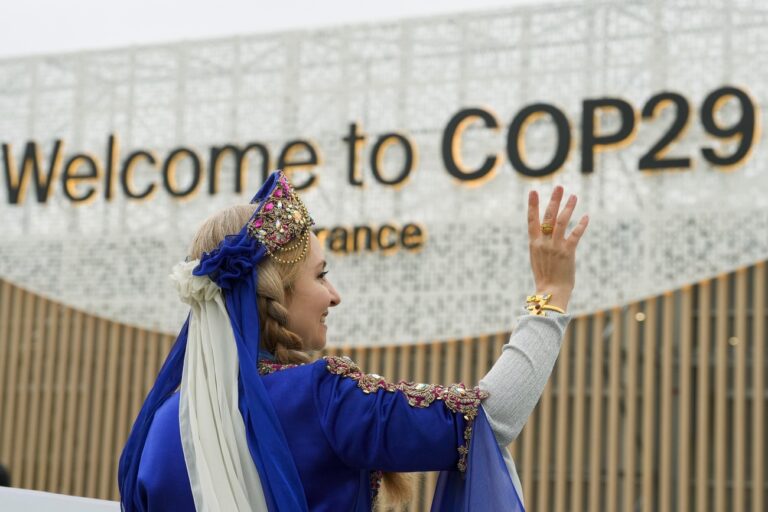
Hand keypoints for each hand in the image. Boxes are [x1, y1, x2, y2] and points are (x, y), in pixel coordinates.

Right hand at [527, 186, 588, 310]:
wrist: (552, 291)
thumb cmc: (545, 276)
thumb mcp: (537, 258)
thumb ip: (540, 243)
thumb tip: (546, 230)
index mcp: (534, 243)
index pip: (531, 220)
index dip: (532, 205)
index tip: (533, 191)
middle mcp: (544, 242)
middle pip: (549, 216)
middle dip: (554, 200)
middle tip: (559, 187)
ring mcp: (556, 246)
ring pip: (562, 222)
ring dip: (569, 207)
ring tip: (574, 196)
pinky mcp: (568, 252)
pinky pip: (575, 234)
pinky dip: (582, 225)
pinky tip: (586, 216)